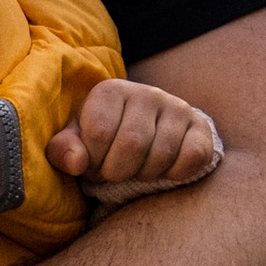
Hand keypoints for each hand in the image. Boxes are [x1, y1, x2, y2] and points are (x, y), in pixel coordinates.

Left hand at [46, 78, 222, 198]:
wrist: (146, 133)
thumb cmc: (103, 141)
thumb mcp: (76, 142)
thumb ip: (64, 151)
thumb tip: (76, 163)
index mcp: (111, 90)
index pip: (100, 133)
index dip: (93, 161)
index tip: (94, 163)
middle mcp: (147, 93)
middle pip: (132, 146)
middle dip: (117, 171)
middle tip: (115, 172)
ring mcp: (177, 108)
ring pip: (160, 155)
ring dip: (144, 175)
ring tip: (136, 169)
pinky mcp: (201, 127)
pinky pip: (191, 158)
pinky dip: (174, 174)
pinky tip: (162, 169)